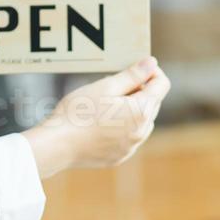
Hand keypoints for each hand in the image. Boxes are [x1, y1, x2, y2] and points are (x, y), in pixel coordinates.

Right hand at [23, 57, 169, 177]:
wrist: (58, 144)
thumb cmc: (79, 112)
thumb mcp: (105, 87)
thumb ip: (132, 75)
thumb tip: (152, 63)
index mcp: (141, 111)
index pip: (162, 84)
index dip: (151, 71)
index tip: (134, 67)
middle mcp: (142, 132)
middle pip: (152, 103)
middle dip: (138, 90)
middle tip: (111, 84)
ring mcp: (131, 147)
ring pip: (140, 121)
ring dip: (130, 109)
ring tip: (103, 104)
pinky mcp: (119, 156)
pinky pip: (128, 137)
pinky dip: (121, 126)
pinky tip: (99, 123)